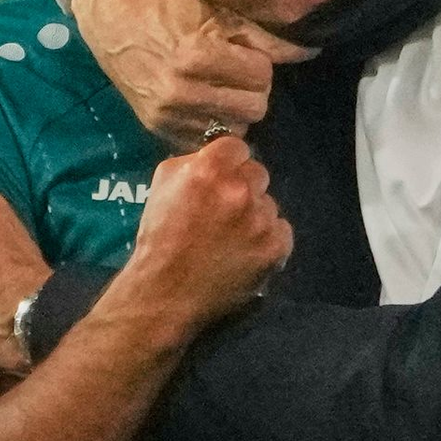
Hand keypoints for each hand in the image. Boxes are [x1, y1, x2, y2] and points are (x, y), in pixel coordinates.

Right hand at [72, 0, 312, 148]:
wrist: (106, 4)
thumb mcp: (215, 8)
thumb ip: (262, 37)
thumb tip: (307, 52)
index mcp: (197, 56)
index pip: (262, 77)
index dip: (259, 63)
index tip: (247, 52)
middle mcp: (181, 91)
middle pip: (254, 108)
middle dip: (253, 88)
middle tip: (238, 71)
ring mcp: (166, 113)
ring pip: (233, 128)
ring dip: (234, 109)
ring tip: (220, 86)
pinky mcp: (155, 126)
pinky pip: (205, 139)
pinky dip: (211, 123)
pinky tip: (203, 101)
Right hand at [106, 137, 292, 340]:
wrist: (164, 293)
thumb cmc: (159, 237)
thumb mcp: (163, 185)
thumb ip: (193, 162)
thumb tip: (218, 155)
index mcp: (210, 169)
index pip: (237, 147)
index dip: (229, 162)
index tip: (221, 177)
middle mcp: (240, 189)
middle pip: (257, 173)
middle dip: (244, 187)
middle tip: (225, 209)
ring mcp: (261, 219)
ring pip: (268, 204)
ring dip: (255, 215)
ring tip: (232, 237)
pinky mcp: (275, 247)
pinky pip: (281, 230)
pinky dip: (268, 239)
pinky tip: (247, 251)